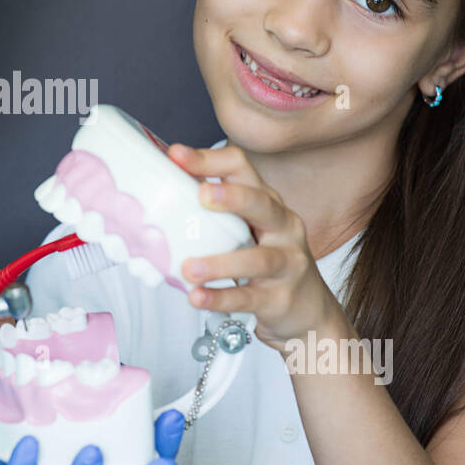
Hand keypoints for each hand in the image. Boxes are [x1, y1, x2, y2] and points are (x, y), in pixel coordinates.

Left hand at [167, 143, 338, 348]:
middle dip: (233, 198)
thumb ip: (215, 215)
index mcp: (267, 202)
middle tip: (202, 196)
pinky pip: (249, 297)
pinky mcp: (281, 298)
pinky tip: (198, 297)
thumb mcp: (248, 229)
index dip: (209, 160)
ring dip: (220, 262)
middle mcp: (283, 226)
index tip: (176, 155)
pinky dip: (221, 297)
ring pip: (258, 258)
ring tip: (188, 268)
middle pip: (262, 204)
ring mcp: (287, 262)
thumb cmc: (267, 261)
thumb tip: (158, 201)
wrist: (307, 309)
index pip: (242, 169)